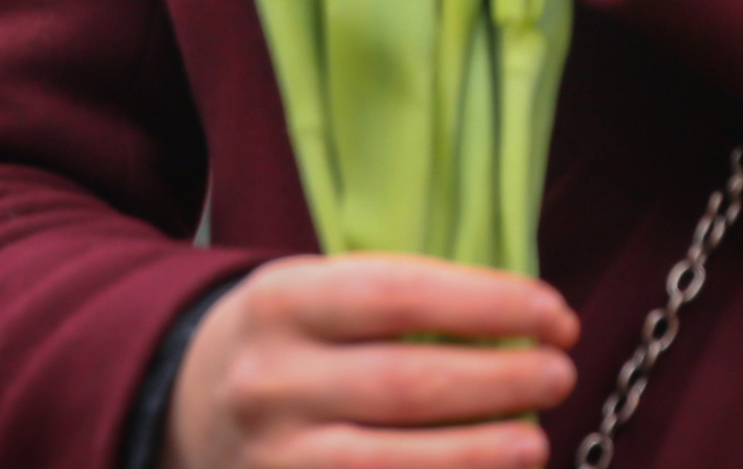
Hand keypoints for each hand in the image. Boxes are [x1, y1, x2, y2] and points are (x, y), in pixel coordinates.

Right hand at [163, 254, 577, 468]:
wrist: (181, 406)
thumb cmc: (287, 339)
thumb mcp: (317, 292)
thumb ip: (398, 301)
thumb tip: (518, 320)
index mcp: (282, 301)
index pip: (401, 295)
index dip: (489, 304)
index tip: (556, 315)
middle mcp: (270, 382)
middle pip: (406, 383)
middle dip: (499, 381)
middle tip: (560, 375)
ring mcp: (272, 461)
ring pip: (391, 464)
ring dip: (478, 454)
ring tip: (536, 442)